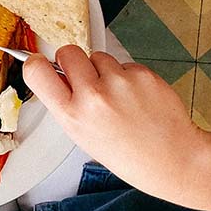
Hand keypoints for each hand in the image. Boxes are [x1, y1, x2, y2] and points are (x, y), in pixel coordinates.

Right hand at [24, 47, 209, 203]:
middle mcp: (93, 96)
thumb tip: (56, 74)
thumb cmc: (128, 154)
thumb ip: (68, 105)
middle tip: (85, 79)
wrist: (173, 158)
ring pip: (98, 56)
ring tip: (118, 97)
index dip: (36, 63)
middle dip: (73, 61)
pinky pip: (124, 64)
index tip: (41, 63)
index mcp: (72, 115)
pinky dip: (128, 76)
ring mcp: (119, 82)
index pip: (37, 71)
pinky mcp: (142, 74)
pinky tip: (137, 98)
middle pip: (68, 52)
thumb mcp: (83, 137)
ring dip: (104, 70)